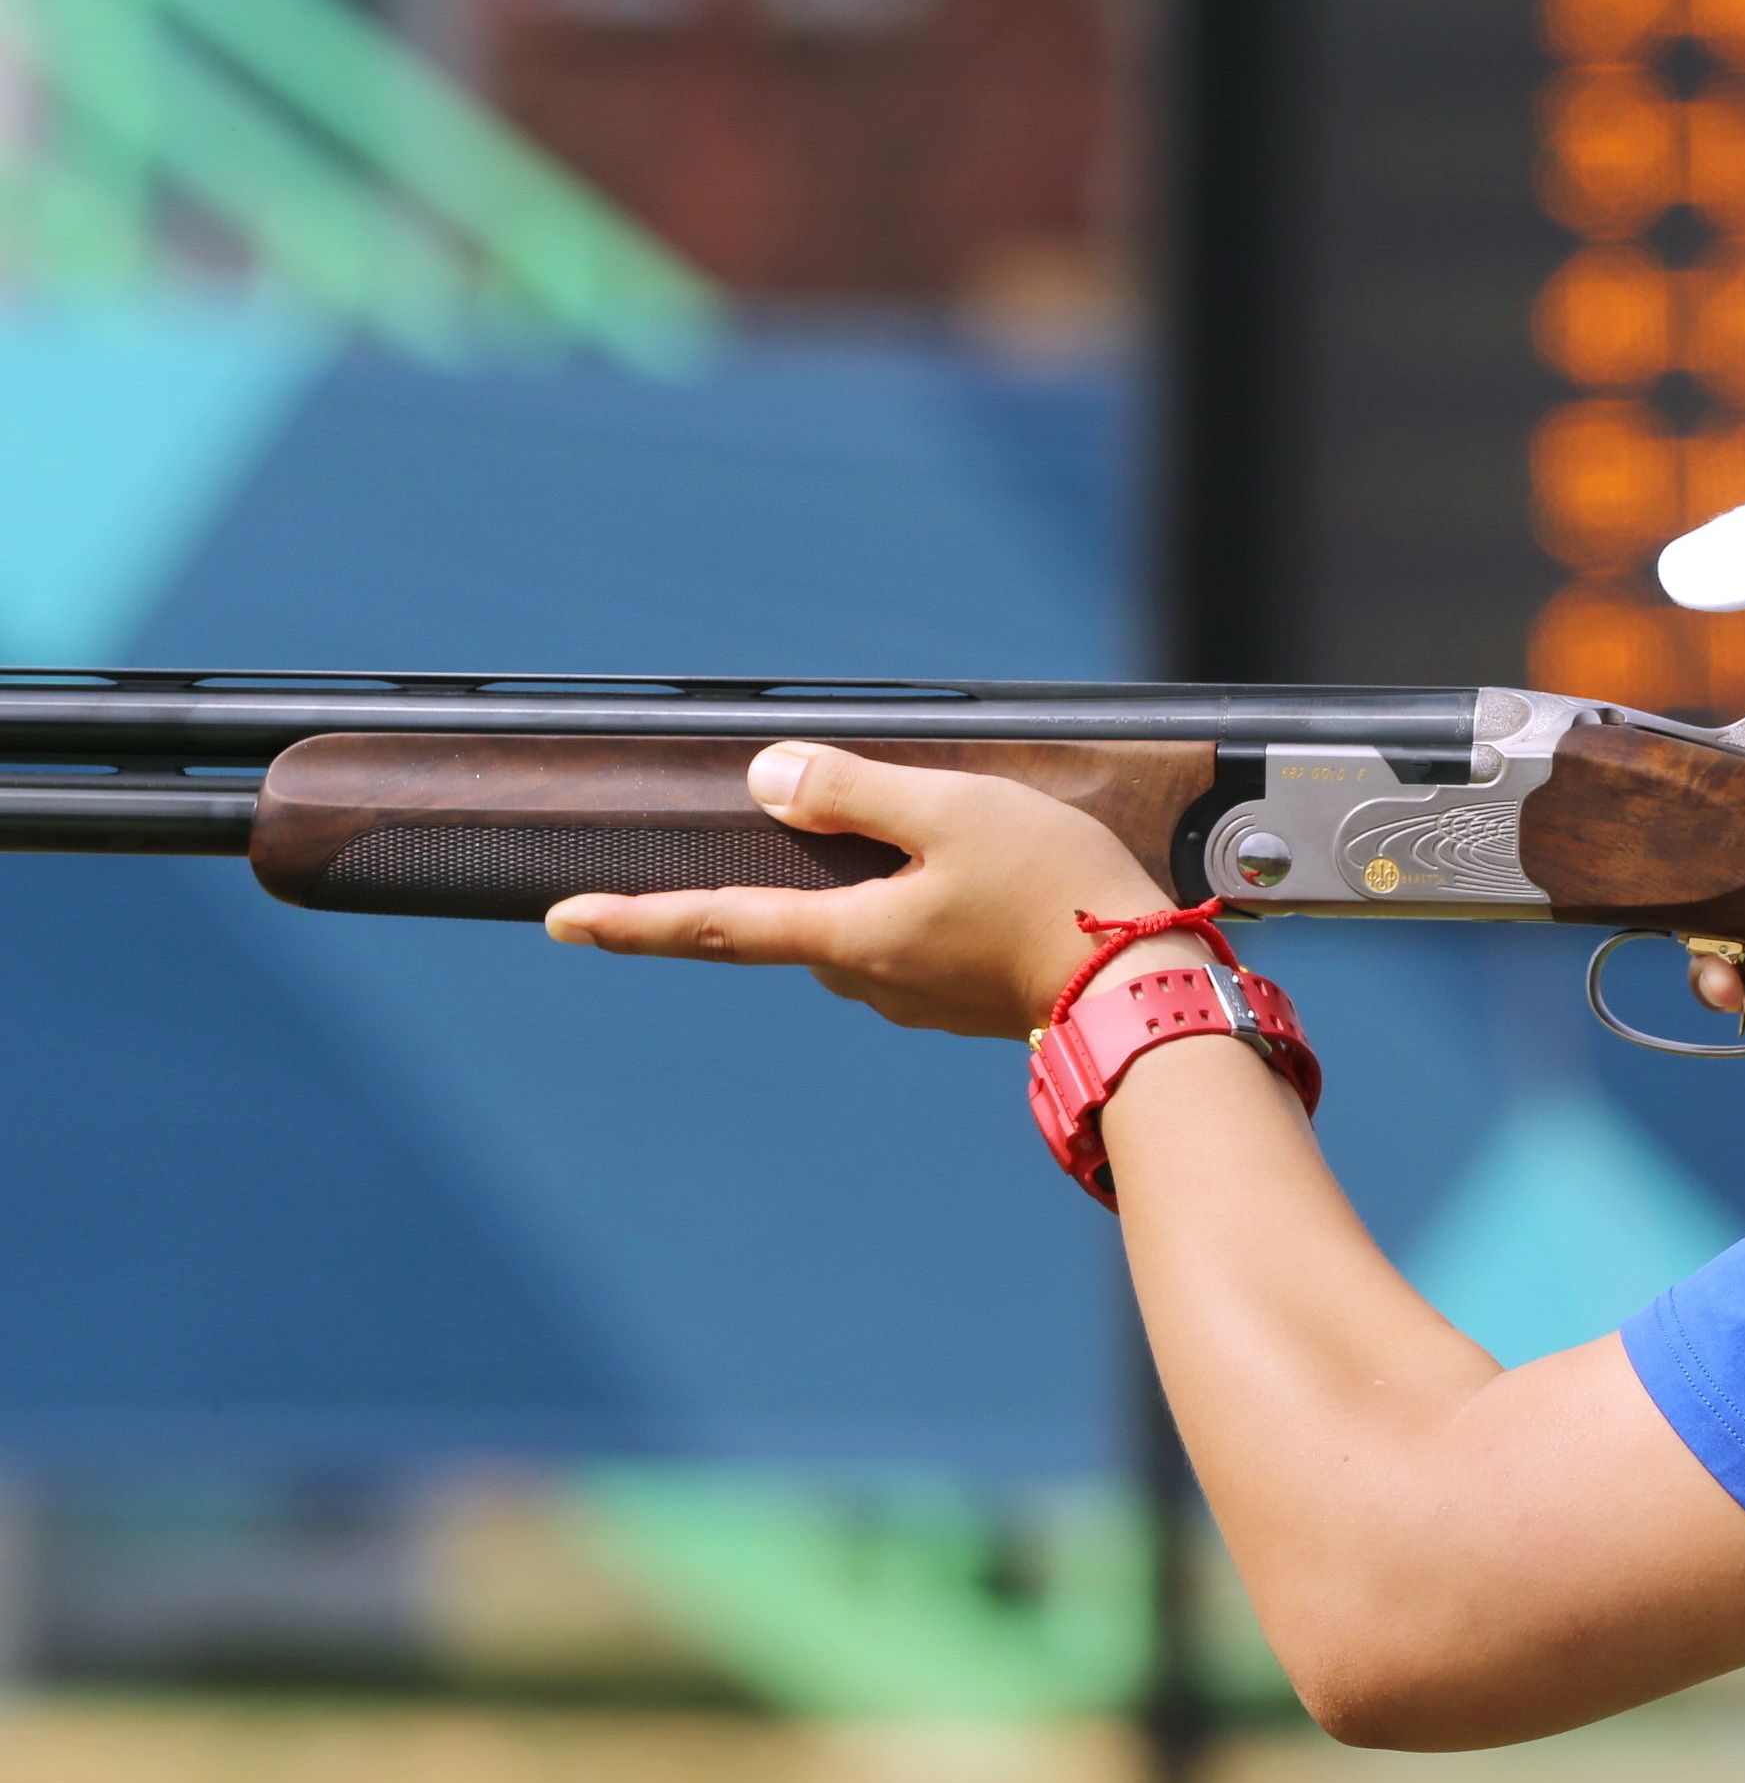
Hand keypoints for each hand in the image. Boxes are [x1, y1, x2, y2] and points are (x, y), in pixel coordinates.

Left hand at [542, 743, 1183, 1038]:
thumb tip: (768, 779)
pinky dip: (922, 908)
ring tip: (951, 845)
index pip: (716, 925)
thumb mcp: (951, 810)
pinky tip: (980, 882)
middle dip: (799, 880)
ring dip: (876, 888)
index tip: (560, 923)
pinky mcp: (961, 1003)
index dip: (633, 922)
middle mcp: (868, 981)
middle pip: (796, 920)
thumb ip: (853, 790)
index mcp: (848, 938)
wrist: (1145, 991)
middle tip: (833, 828)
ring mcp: (915, 999)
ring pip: (859, 930)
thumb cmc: (1055, 892)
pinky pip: (911, 945)